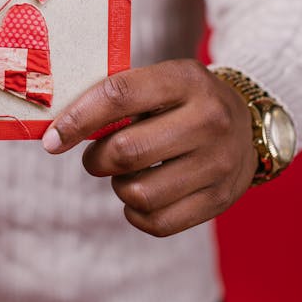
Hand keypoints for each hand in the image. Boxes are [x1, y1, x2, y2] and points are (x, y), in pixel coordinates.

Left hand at [41, 59, 256, 236]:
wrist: (250, 121)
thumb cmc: (184, 100)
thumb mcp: (161, 81)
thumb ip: (117, 98)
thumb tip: (58, 129)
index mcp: (186, 79)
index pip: (118, 96)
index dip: (76, 120)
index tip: (51, 140)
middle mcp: (209, 119)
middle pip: (125, 151)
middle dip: (96, 159)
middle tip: (97, 157)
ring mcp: (219, 162)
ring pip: (139, 192)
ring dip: (119, 187)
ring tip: (127, 174)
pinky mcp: (220, 199)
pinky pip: (158, 222)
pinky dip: (136, 213)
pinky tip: (142, 195)